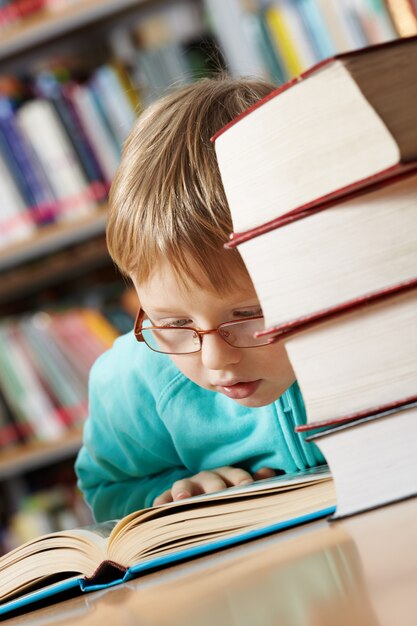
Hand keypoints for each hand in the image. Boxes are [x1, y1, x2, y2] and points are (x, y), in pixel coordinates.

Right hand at [153, 466, 275, 505]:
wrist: (200, 508)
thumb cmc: (227, 501)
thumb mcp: (243, 492)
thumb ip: (257, 483)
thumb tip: (268, 473)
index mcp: (227, 477)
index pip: (235, 475)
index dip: (241, 480)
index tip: (247, 487)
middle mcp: (206, 479)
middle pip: (210, 479)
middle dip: (214, 486)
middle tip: (219, 493)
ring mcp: (186, 488)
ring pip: (184, 485)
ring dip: (184, 491)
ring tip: (183, 500)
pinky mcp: (168, 499)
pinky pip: (162, 499)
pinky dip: (161, 503)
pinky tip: (160, 508)